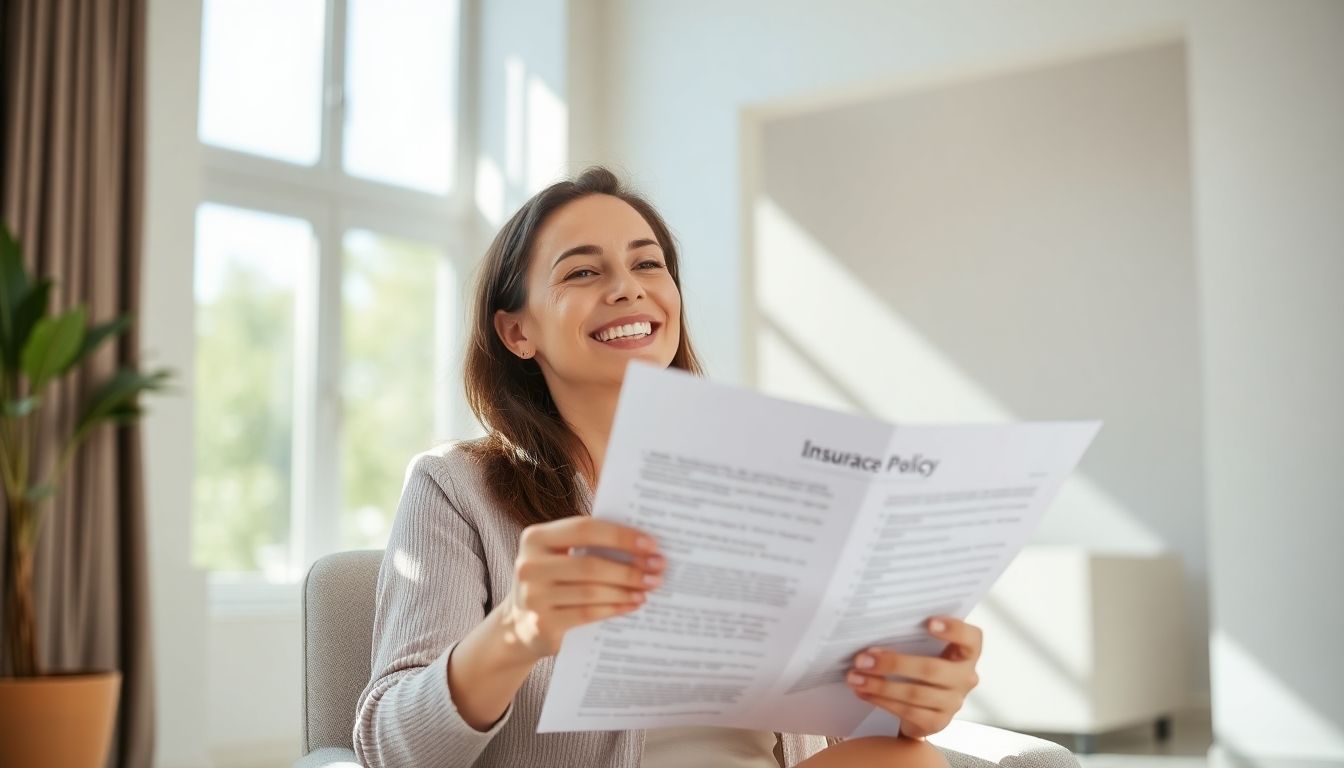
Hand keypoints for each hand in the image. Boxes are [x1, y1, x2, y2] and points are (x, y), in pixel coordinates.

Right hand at [497, 516, 664, 661]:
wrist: (520, 625)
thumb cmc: (553, 580)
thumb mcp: (560, 555)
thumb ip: (590, 544)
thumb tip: (643, 545)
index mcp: (534, 537)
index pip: (585, 529)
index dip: (621, 536)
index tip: (651, 544)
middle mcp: (528, 565)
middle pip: (591, 564)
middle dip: (630, 567)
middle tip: (658, 570)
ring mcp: (532, 597)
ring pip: (592, 591)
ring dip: (626, 589)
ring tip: (649, 588)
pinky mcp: (542, 625)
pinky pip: (588, 613)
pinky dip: (615, 608)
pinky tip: (633, 604)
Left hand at [845, 616, 982, 738]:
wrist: (922, 707)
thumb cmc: (921, 666)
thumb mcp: (923, 649)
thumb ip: (912, 638)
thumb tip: (874, 627)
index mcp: (966, 653)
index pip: (971, 639)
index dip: (954, 630)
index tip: (928, 622)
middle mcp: (965, 678)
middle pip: (932, 670)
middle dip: (893, 664)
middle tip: (863, 658)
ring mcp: (953, 703)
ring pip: (915, 694)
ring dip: (880, 685)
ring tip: (855, 677)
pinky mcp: (938, 722)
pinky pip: (907, 712)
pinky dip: (881, 701)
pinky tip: (863, 692)